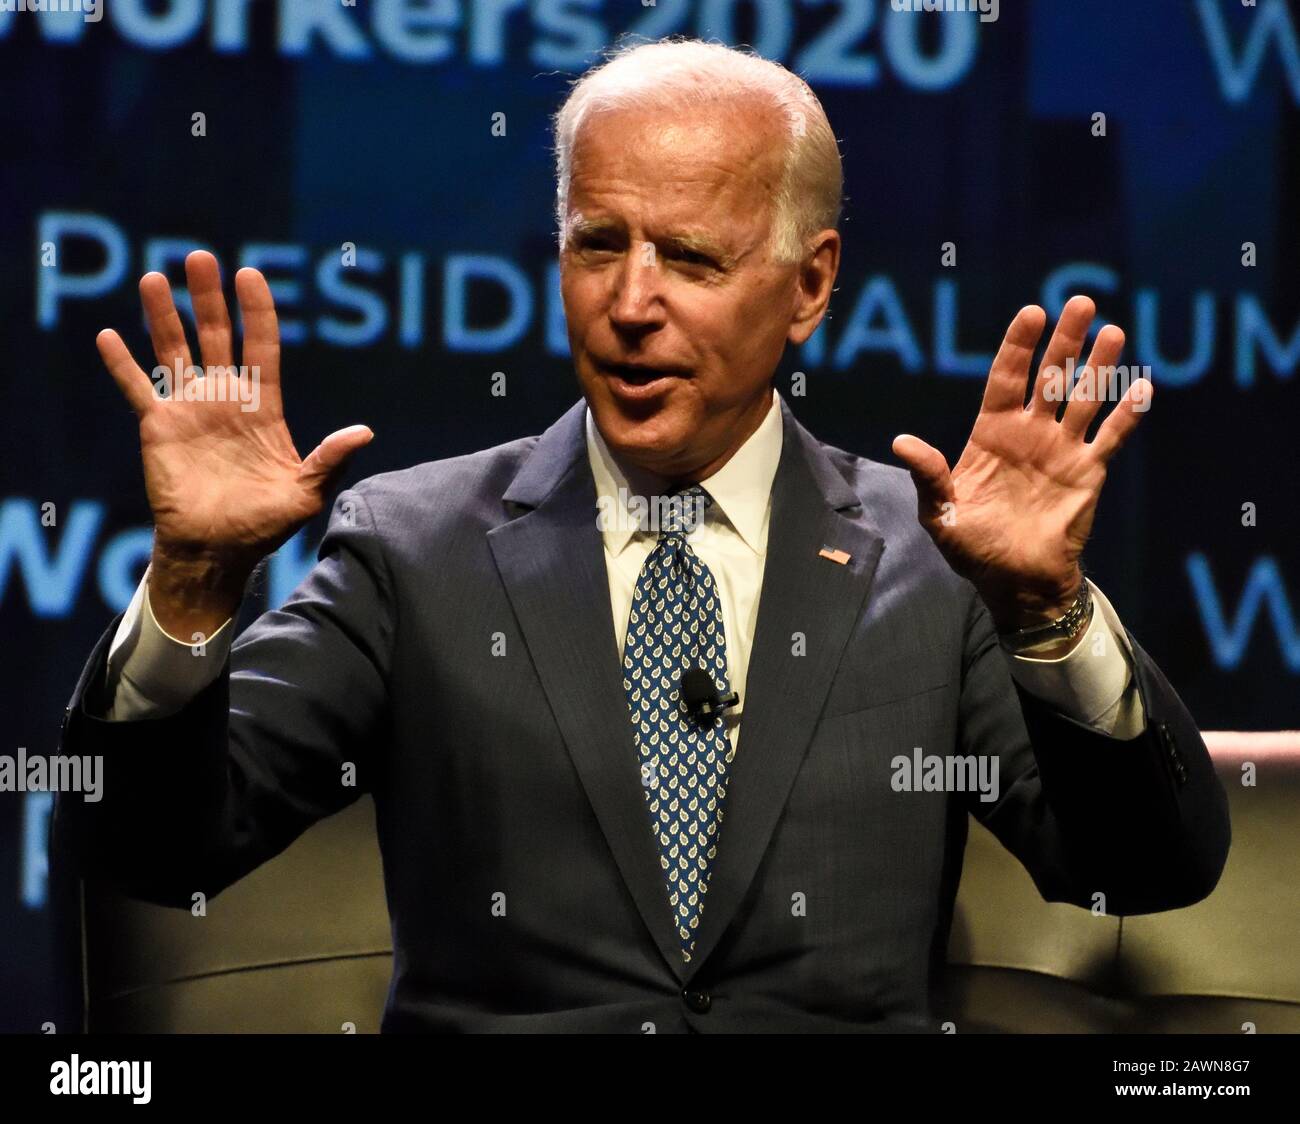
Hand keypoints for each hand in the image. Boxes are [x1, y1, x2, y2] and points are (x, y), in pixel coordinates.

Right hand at [97, 250, 372, 636]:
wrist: (217, 550)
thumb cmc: (265, 525)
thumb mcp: (306, 492)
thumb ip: (331, 459)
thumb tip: (365, 432)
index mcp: (262, 407)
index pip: (261, 347)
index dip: (256, 312)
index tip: (249, 276)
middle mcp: (225, 400)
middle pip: (216, 336)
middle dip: (208, 298)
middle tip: (200, 258)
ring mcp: (191, 410)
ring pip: (174, 351)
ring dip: (164, 315)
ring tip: (153, 277)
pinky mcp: (159, 428)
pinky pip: (137, 389)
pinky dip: (121, 364)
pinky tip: (107, 336)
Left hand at [891, 295, 1149, 634]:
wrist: (1015, 583)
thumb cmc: (973, 549)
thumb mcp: (941, 513)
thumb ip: (929, 475)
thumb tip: (902, 441)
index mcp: (992, 434)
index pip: (1006, 379)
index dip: (1019, 346)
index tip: (1032, 312)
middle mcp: (1030, 433)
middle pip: (1050, 377)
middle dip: (1065, 341)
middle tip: (1082, 303)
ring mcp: (1062, 450)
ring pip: (1084, 398)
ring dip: (1100, 366)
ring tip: (1113, 332)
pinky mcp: (1088, 472)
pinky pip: (1111, 437)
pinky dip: (1126, 414)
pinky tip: (1141, 388)